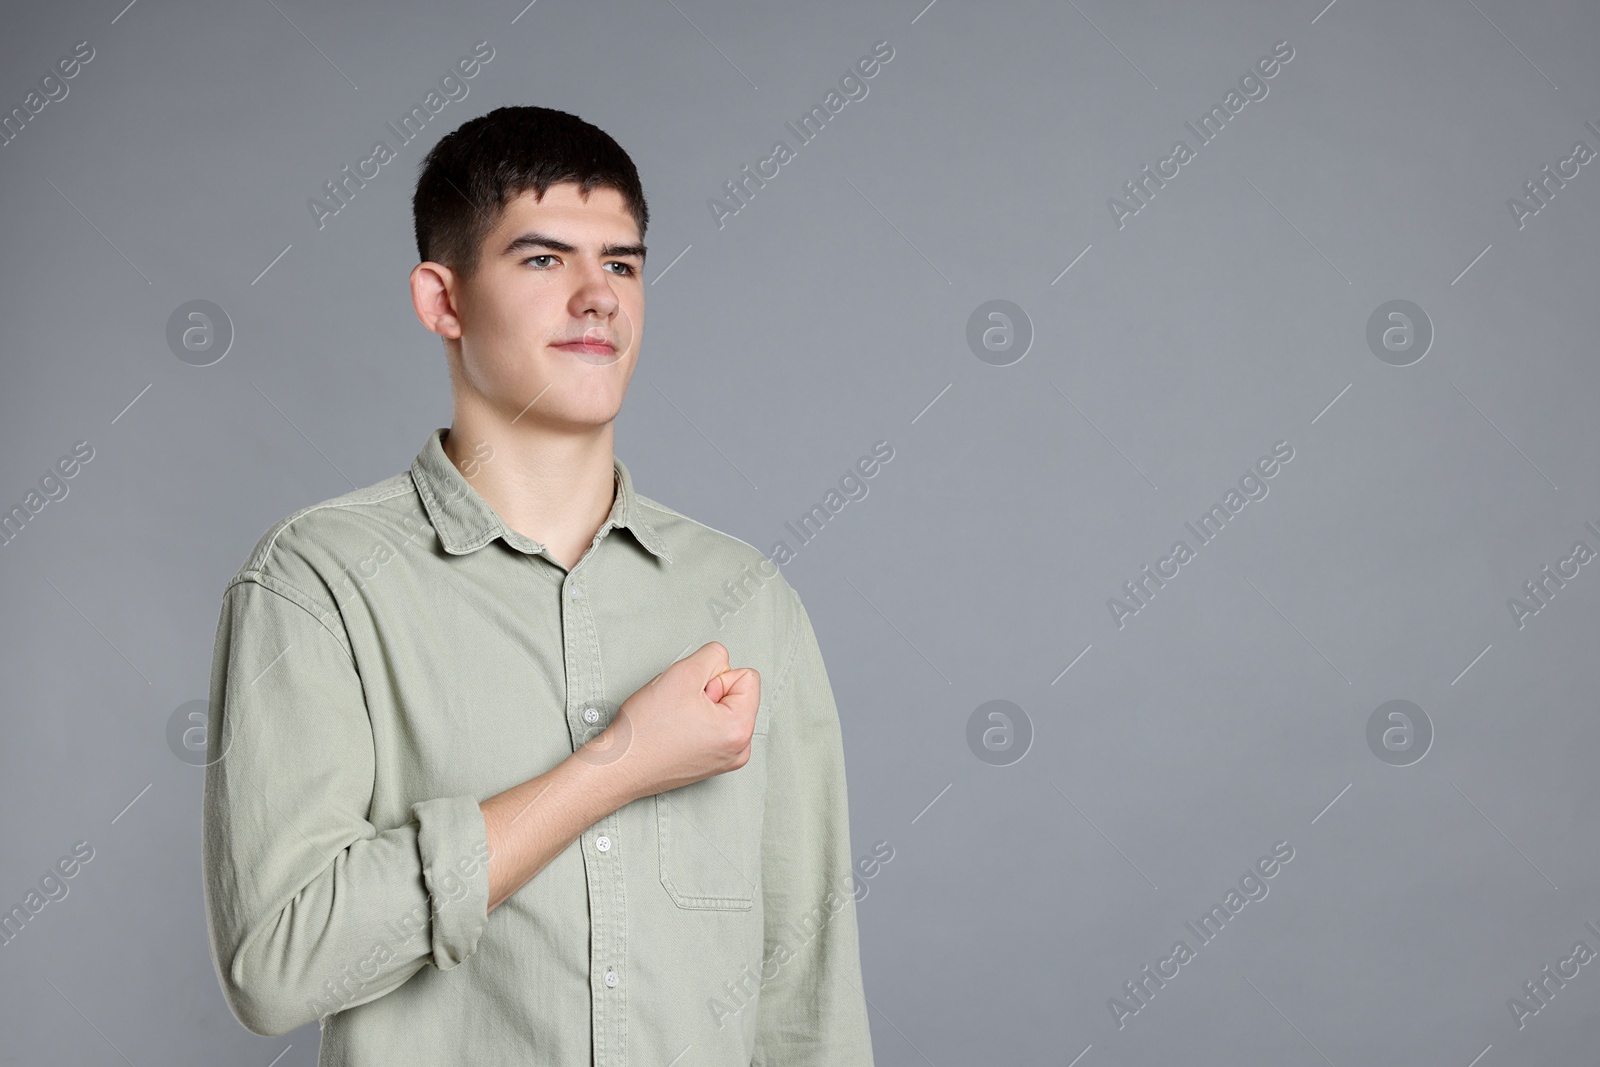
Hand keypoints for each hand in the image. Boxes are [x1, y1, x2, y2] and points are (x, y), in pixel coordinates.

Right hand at [598, 641, 759, 801]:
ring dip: (701, 707)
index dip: (716, 677)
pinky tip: (675, 730)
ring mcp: (727, 759)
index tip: (692, 696)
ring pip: (723, 709)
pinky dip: (696, 723)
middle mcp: (741, 749)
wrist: (619, 766)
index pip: (748, 677)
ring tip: (676, 719)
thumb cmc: (644, 730)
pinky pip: (713, 727)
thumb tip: (723, 660)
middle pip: (737, 694)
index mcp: (740, 729)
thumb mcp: (683, 673)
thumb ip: (713, 656)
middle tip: (680, 708)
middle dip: (709, 692)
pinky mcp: (712, 763)